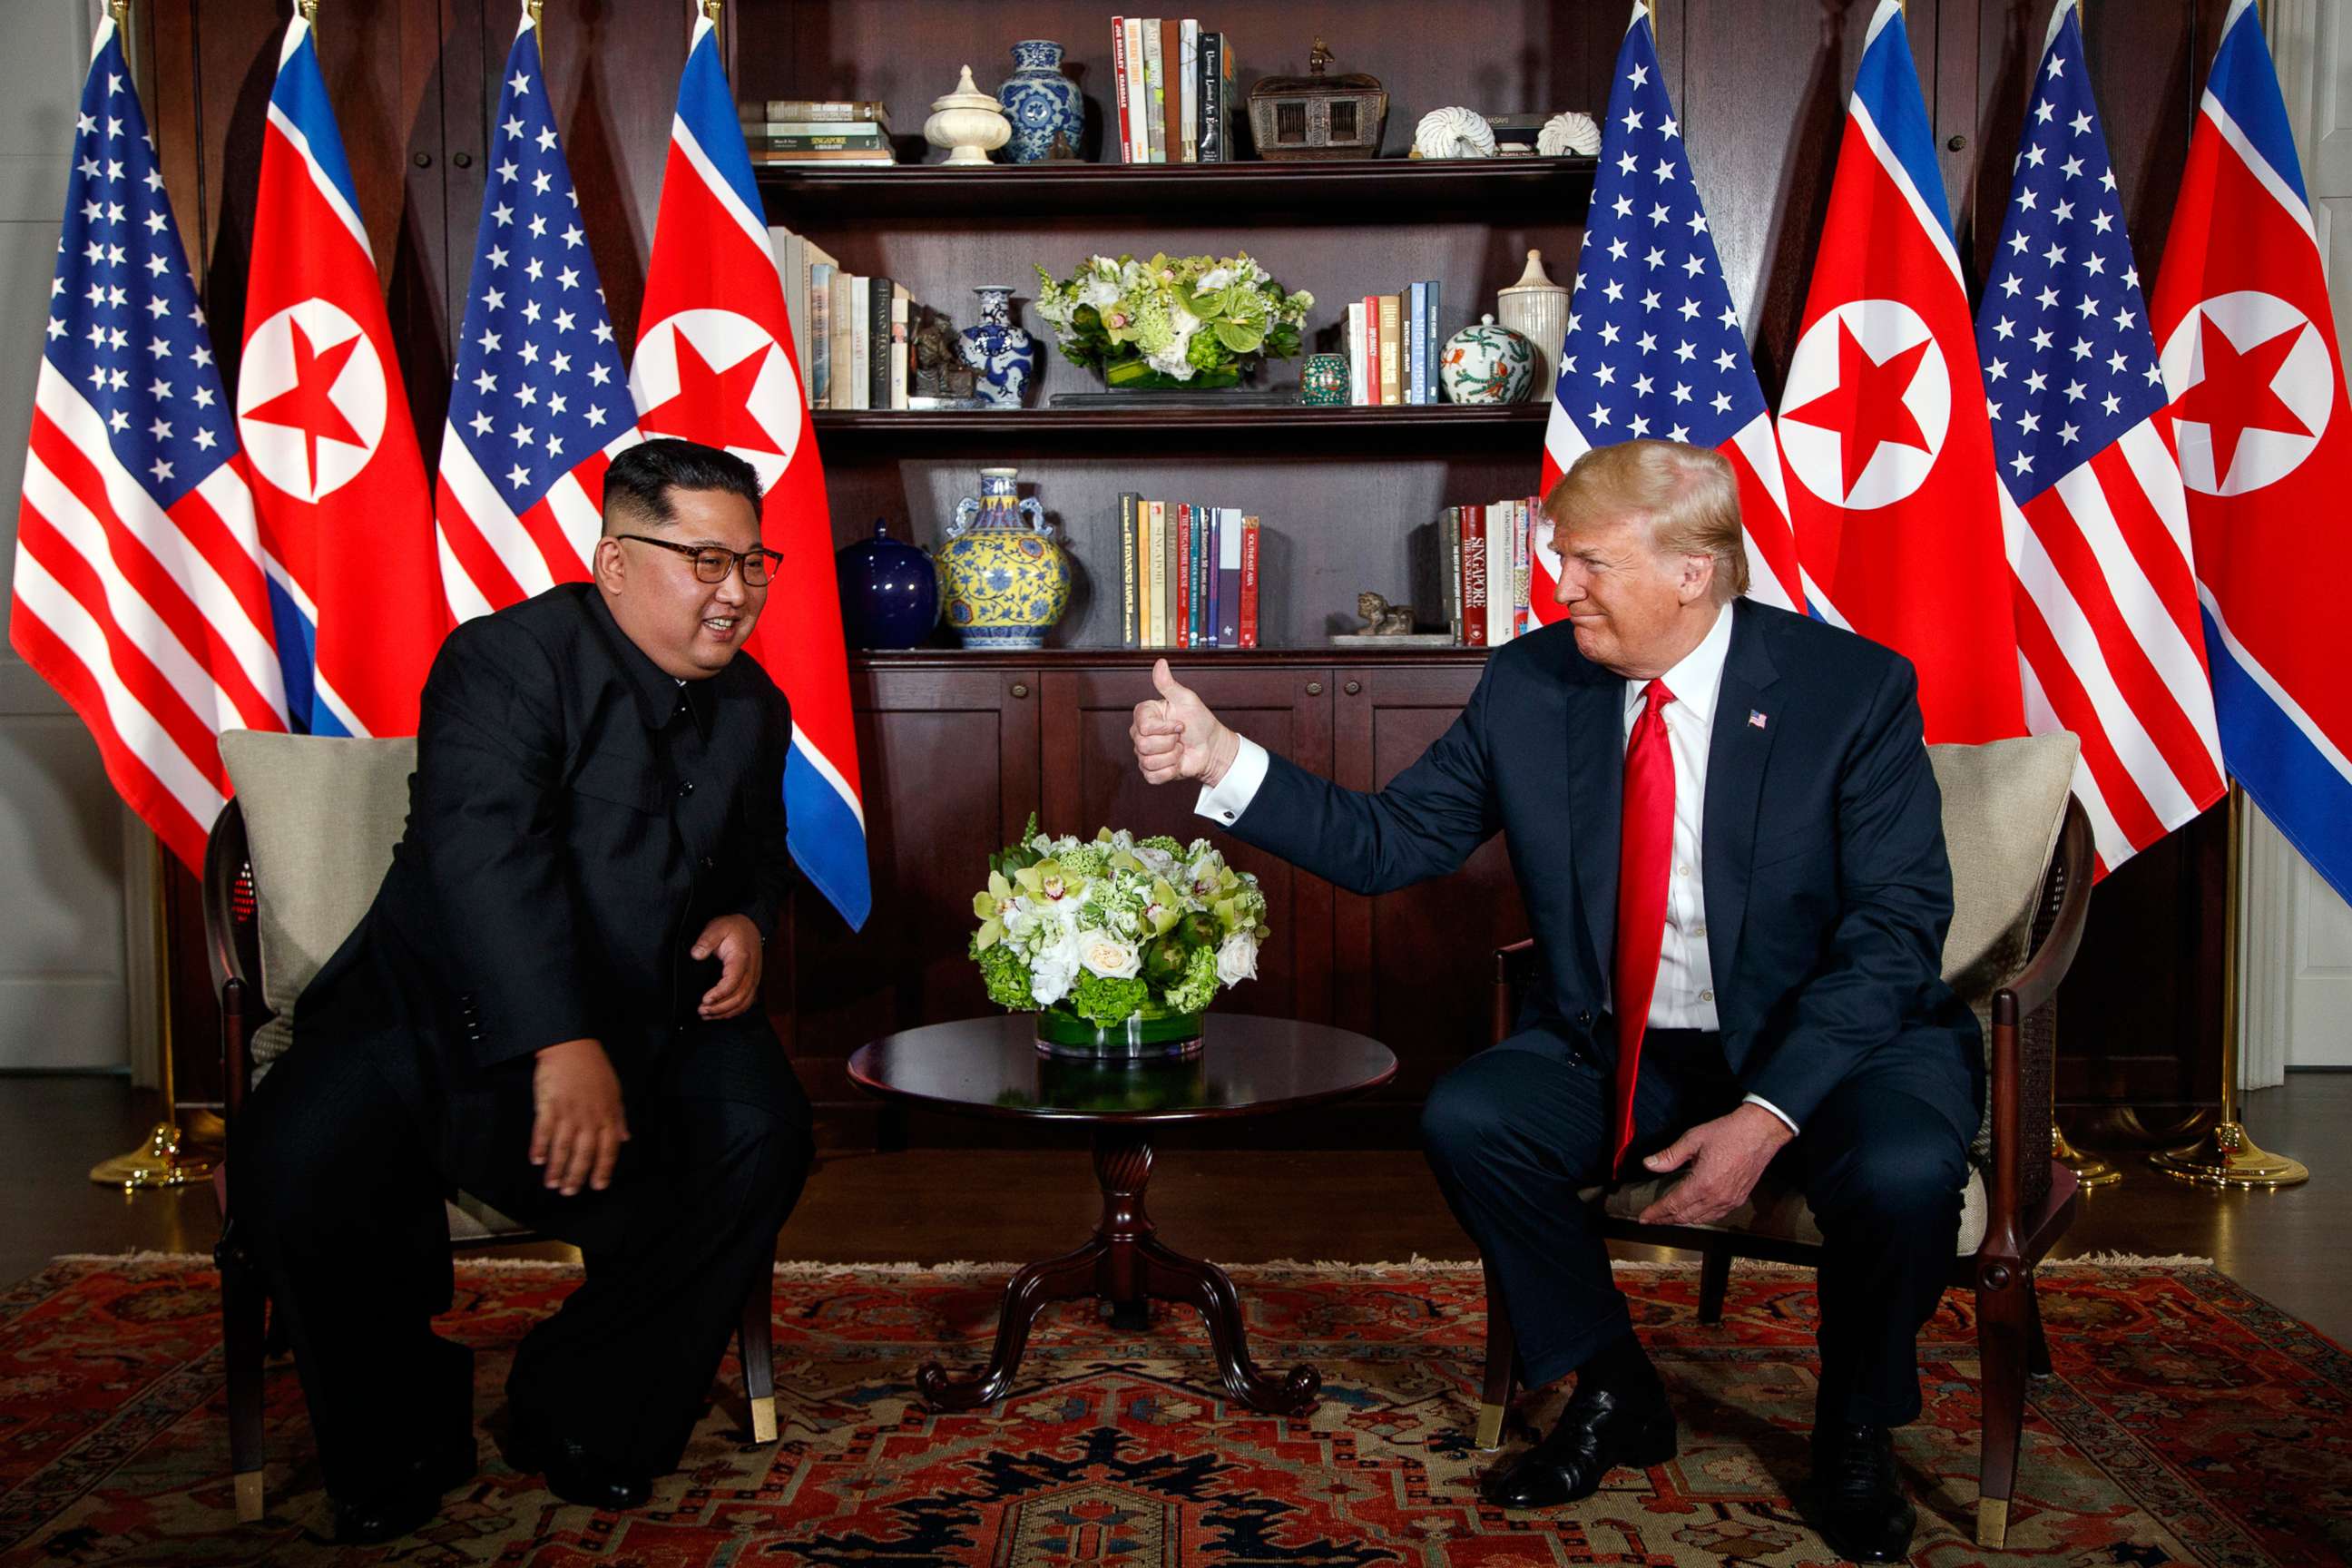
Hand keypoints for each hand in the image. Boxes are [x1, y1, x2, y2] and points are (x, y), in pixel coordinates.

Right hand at [530, 1038, 627, 1195]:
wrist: (571, 1046)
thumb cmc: (594, 1069)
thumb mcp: (615, 1092)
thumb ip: (619, 1118)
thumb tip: (625, 1138)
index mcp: (607, 1116)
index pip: (608, 1149)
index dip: (603, 1169)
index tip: (598, 1186)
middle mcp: (589, 1118)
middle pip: (583, 1154)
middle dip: (577, 1176)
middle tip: (569, 1193)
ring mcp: (568, 1113)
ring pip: (563, 1148)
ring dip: (557, 1168)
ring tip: (552, 1184)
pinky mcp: (548, 1106)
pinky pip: (543, 1131)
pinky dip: (540, 1147)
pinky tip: (537, 1160)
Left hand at [692, 913, 763, 1019]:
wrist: (751, 925)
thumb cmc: (733, 927)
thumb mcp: (717, 928)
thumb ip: (706, 941)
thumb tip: (696, 954)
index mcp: (741, 959)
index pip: (732, 982)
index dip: (719, 994)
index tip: (704, 999)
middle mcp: (751, 972)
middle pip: (739, 997)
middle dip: (719, 1008)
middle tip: (701, 1010)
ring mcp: (754, 978)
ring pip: (743, 1003)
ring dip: (725, 1012)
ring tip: (707, 1014)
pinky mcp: (752, 982)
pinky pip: (747, 1002)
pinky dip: (734, 1011)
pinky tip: (720, 1013)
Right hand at [1131, 658, 1238, 786]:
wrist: (1211, 748)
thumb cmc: (1200, 722)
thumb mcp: (1186, 699)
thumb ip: (1168, 684)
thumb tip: (1160, 662)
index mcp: (1145, 715)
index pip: (1144, 726)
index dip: (1165, 728)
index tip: (1180, 724)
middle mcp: (1140, 734)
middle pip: (1143, 745)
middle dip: (1170, 743)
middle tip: (1180, 737)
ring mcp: (1144, 754)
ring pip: (1148, 761)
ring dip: (1172, 757)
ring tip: (1179, 749)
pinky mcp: (1151, 771)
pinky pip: (1153, 776)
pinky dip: (1170, 771)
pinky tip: (1177, 762)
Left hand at [1634, 1103, 1793, 1226]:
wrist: (1760, 1132)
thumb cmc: (1728, 1133)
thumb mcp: (1693, 1139)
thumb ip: (1669, 1156)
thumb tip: (1649, 1164)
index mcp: (1702, 1183)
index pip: (1673, 1205)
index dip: (1656, 1213)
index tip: (1644, 1218)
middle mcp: (1716, 1197)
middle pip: (1685, 1216)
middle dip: (1666, 1219)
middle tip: (1652, 1219)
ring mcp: (1729, 1200)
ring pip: (1700, 1219)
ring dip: (1683, 1219)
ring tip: (1669, 1217)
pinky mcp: (1739, 1199)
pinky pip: (1716, 1215)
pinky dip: (1701, 1217)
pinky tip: (1695, 1212)